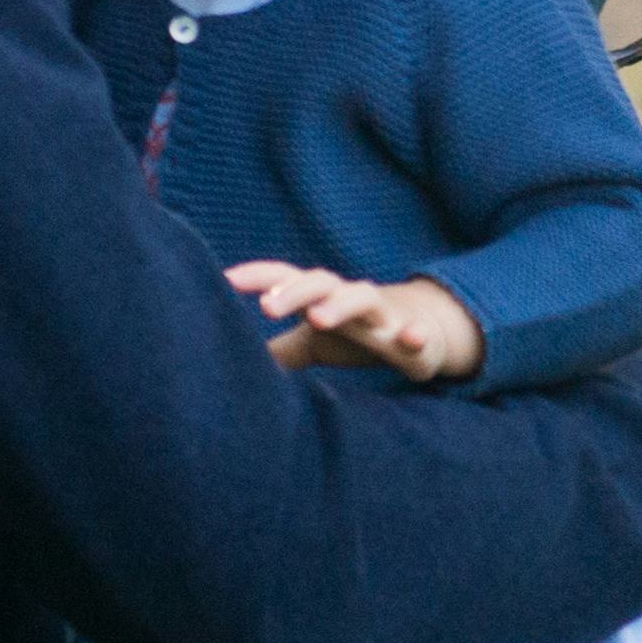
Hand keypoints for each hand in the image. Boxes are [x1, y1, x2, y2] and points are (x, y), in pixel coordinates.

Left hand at [227, 260, 484, 382]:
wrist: (417, 330)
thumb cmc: (351, 331)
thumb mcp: (310, 342)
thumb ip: (276, 350)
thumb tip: (232, 366)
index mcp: (319, 297)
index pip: (285, 278)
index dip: (257, 276)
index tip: (224, 281)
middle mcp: (347, 298)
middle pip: (319, 283)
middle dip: (293, 292)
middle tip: (266, 306)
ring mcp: (382, 315)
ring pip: (363, 298)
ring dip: (340, 305)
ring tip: (318, 319)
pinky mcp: (414, 336)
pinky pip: (417, 332)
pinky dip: (414, 334)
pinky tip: (410, 339)